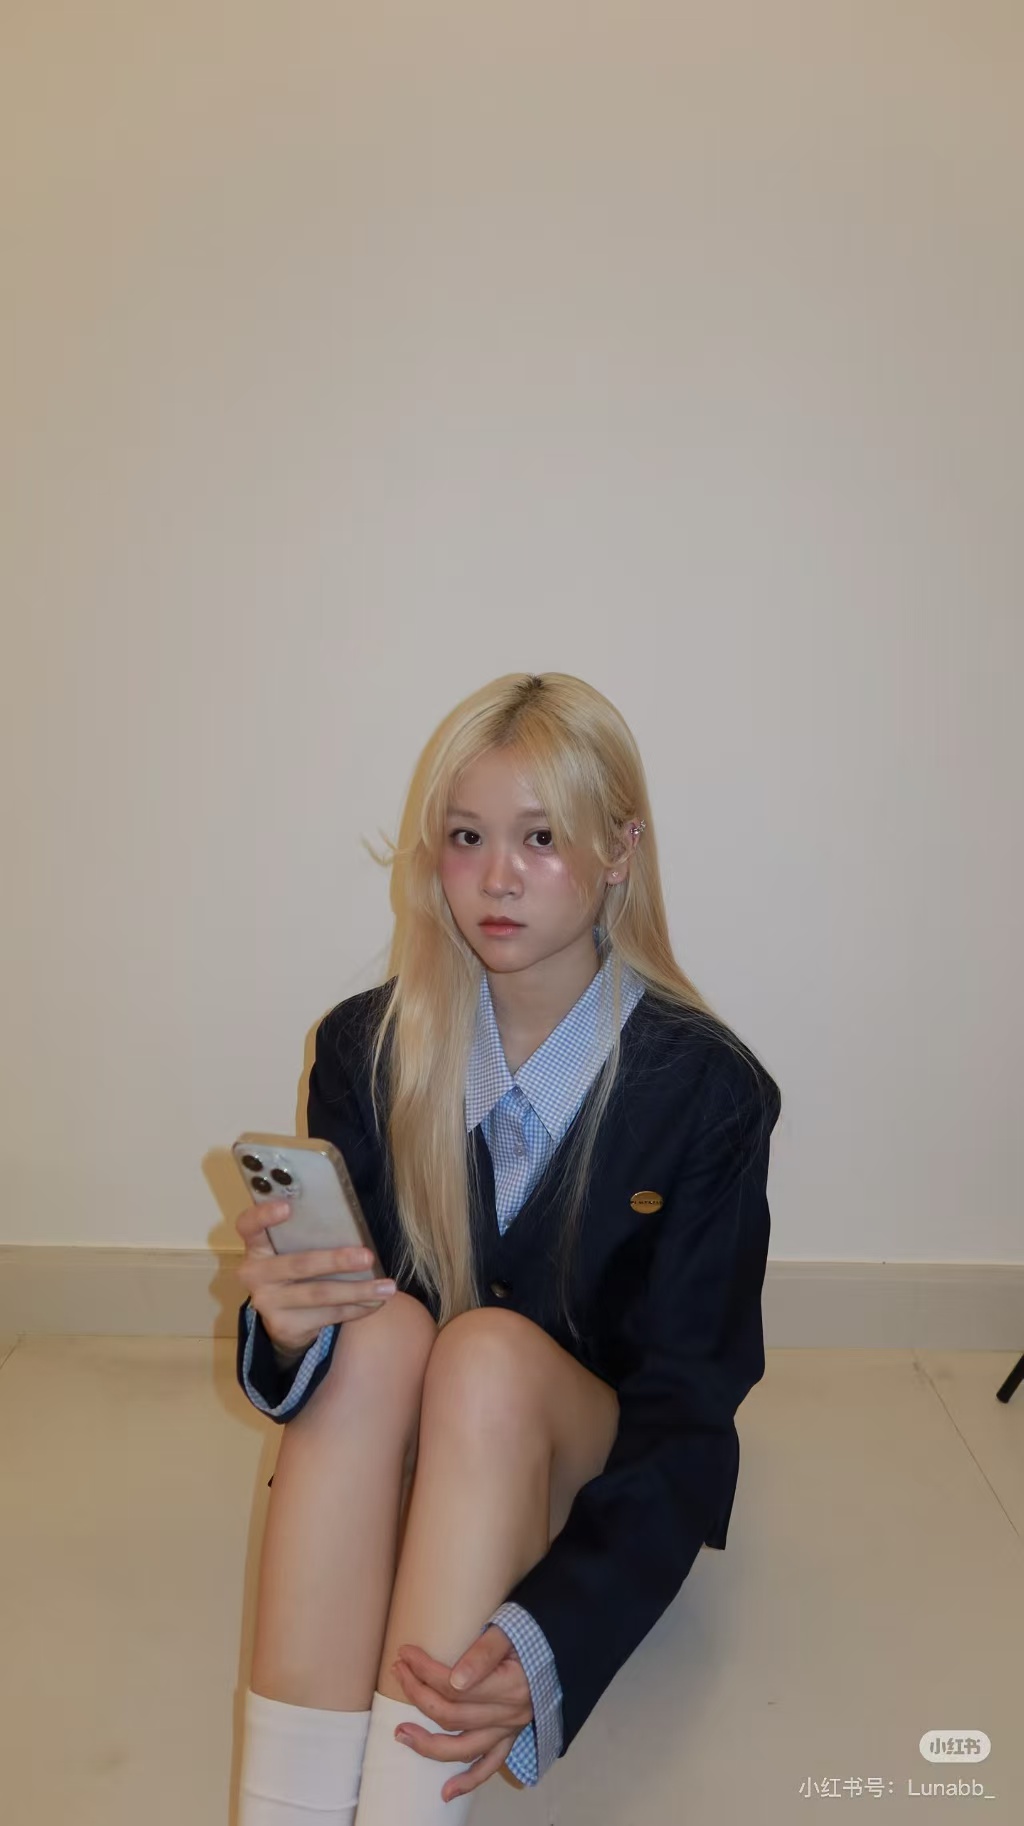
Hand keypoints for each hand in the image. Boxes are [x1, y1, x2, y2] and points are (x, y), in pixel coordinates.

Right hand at [234, 1199, 394, 1354]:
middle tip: (368, 1256)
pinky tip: (376, 1303)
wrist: (281, 1319)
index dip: (264, 1215)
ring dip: (358, 1290)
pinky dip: (356, 1309)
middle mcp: (256, 1274)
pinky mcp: (284, 1326)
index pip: (248, 1226)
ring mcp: (268, 1303)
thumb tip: (352, 1224)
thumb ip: (306, 1236)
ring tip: (387, 1287)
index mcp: (257, 1247)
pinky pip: (328, 1315)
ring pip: (319, 1294)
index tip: (287, 1207)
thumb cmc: (294, 1270)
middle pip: (299, 1265)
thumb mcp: (291, 1251)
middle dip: (337, 1261)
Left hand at [390, 1625, 533, 1802]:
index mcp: (509, 1686)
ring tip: (401, 1733)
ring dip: (428, 1744)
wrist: (558, 1648)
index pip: (453, 1685)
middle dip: (417, 1694)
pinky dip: (468, 1782)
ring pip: (463, 1748)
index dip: (424, 1670)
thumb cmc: (531, 1634)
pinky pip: (489, 1766)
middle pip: (452, 1714)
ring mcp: (509, 1730)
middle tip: (398, 1673)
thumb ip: (483, 1653)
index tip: (405, 1653)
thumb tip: (454, 1680)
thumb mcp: (508, 1631)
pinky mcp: (510, 1738)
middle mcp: (509, 1714)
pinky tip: (446, 1792)